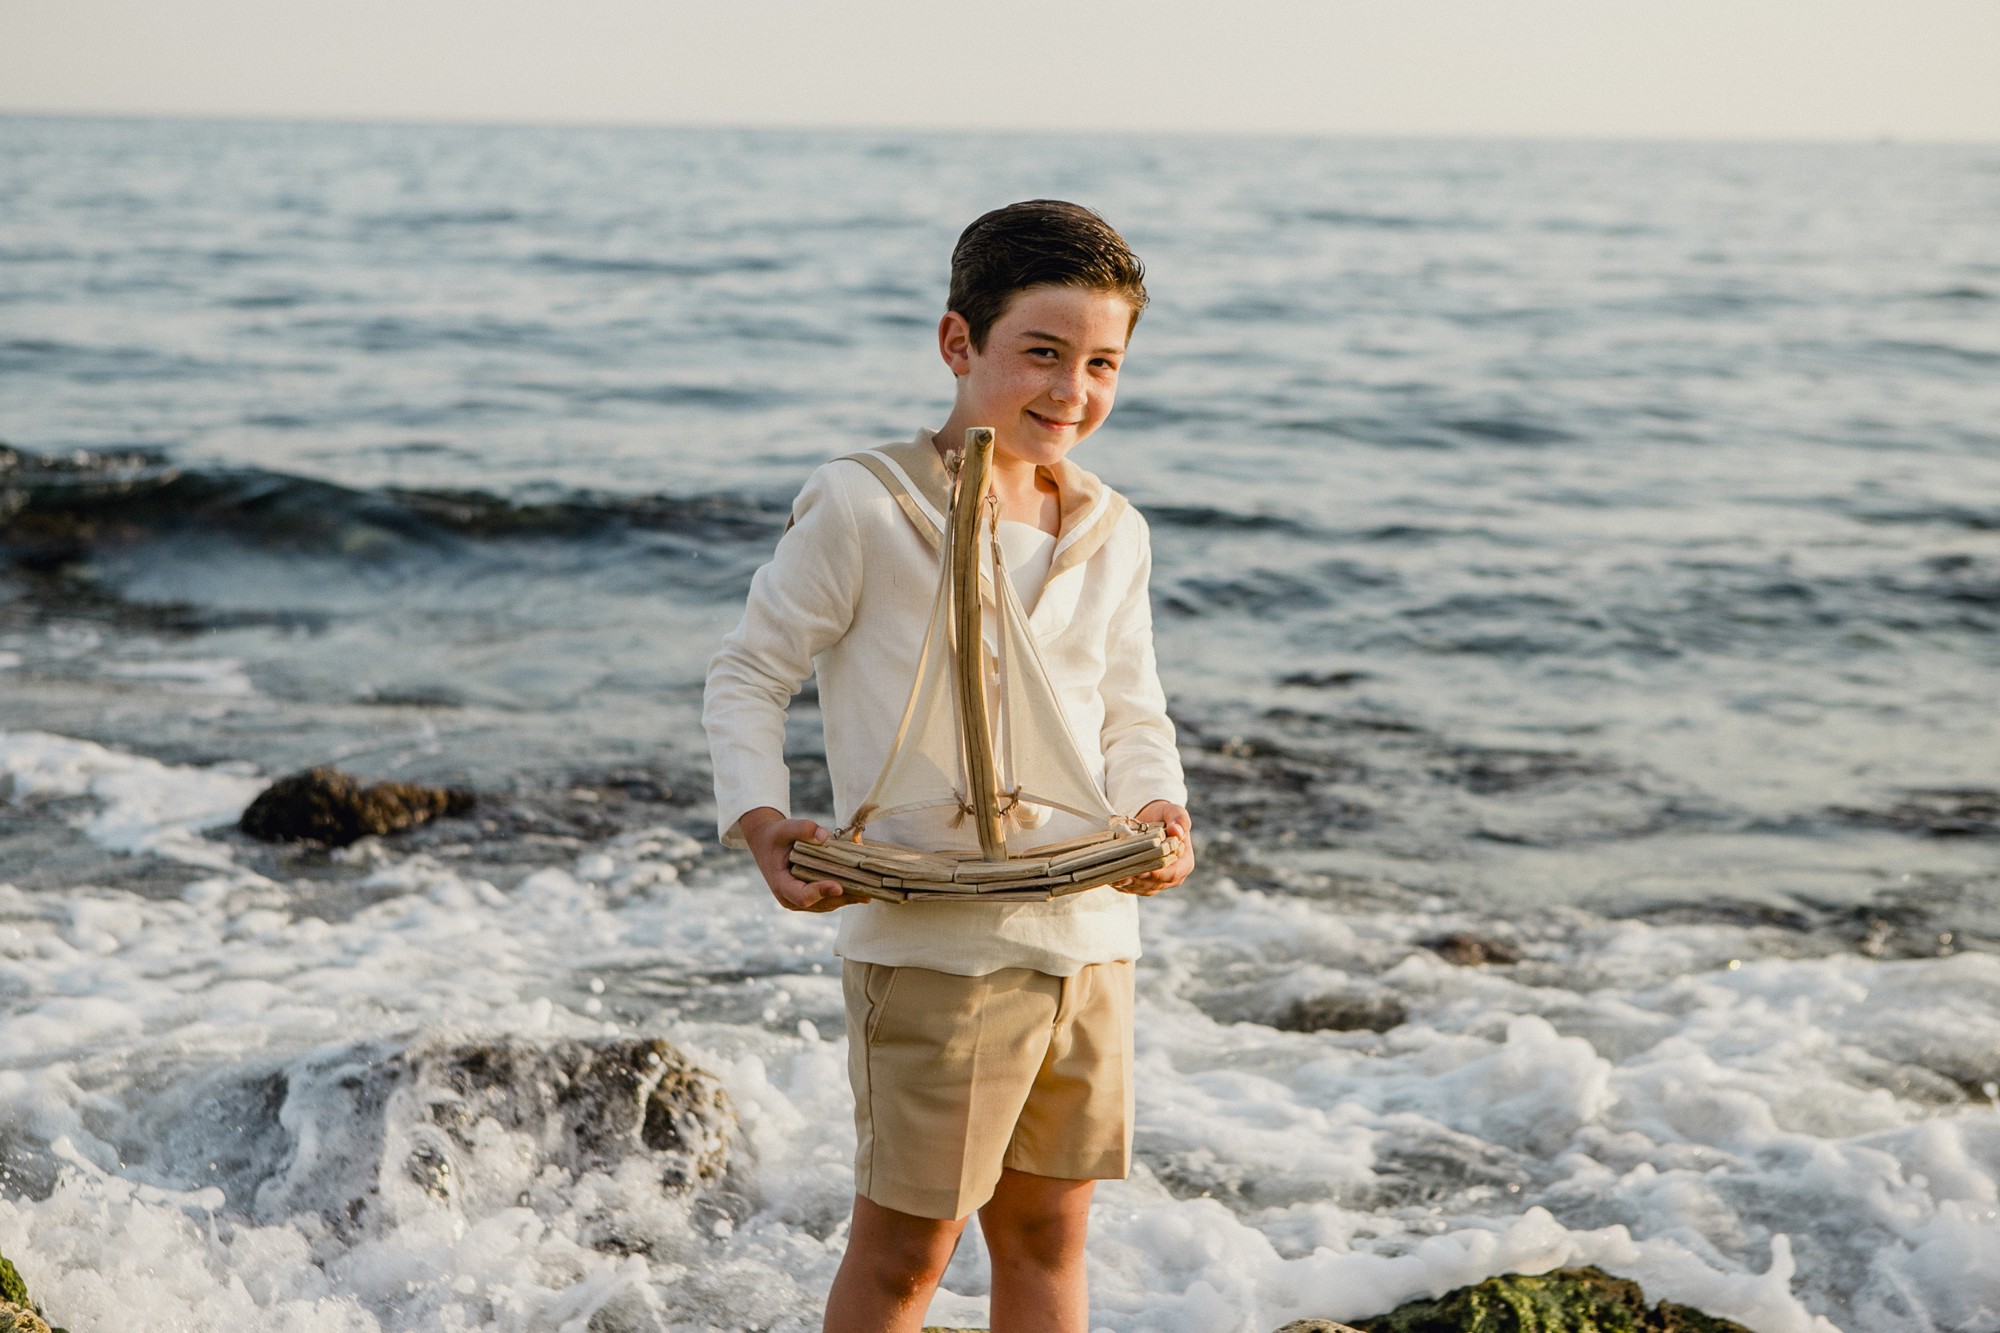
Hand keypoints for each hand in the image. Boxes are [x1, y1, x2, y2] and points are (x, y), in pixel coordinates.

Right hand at [738, 807, 871, 912]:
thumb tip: (824, 836)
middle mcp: (789, 898)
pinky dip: (843, 896)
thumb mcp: (785, 827)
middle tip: (866, 893)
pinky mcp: (809, 898)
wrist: (767, 843)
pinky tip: (861, 890)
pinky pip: (827, 900)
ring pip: (826, 904)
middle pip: (819, 903)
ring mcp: (799, 901)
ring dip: (847, 899)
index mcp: (781, 884)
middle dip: (843, 898)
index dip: (820, 892)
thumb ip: (803, 829)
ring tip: (868, 893)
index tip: (838, 886)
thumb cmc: (777, 836)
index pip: (802, 895)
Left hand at [1116, 800, 1193, 895]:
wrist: (1152, 820)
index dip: (1156, 873)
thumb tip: (1176, 832)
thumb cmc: (1165, 816)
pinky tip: (1110, 877)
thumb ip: (1179, 819)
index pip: (1171, 874)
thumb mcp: (1174, 811)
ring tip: (1112, 875)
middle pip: (1153, 883)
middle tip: (1120, 871)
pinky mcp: (1142, 885)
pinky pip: (1131, 888)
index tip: (1140, 868)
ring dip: (1126, 882)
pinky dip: (1120, 884)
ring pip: (1140, 888)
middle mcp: (1172, 878)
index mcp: (1184, 864)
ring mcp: (1157, 884)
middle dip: (1136, 878)